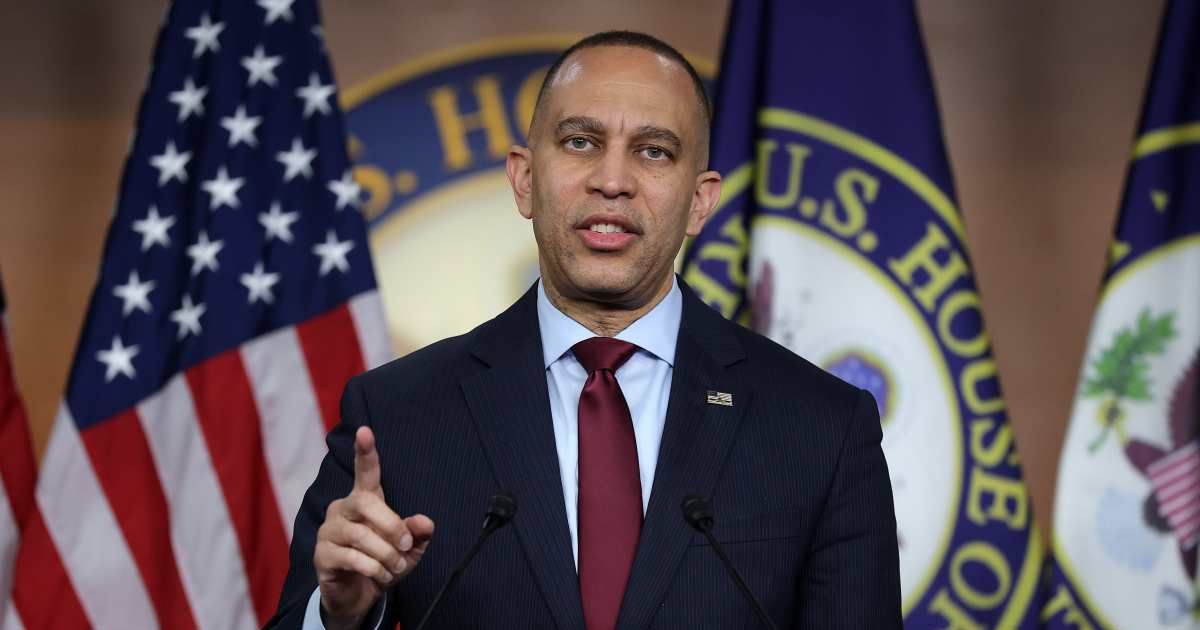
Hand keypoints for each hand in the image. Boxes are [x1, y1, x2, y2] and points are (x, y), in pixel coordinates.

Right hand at [315, 427, 433, 628]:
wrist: (358, 596)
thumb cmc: (383, 563)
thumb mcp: (408, 550)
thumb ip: (418, 534)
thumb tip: (426, 522)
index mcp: (364, 501)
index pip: (364, 472)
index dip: (365, 452)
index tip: (365, 430)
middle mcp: (342, 509)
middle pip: (365, 502)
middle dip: (391, 524)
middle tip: (406, 545)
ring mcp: (329, 531)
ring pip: (359, 535)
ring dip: (385, 554)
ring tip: (397, 567)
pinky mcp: (321, 555)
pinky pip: (350, 557)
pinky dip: (373, 569)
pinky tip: (382, 576)